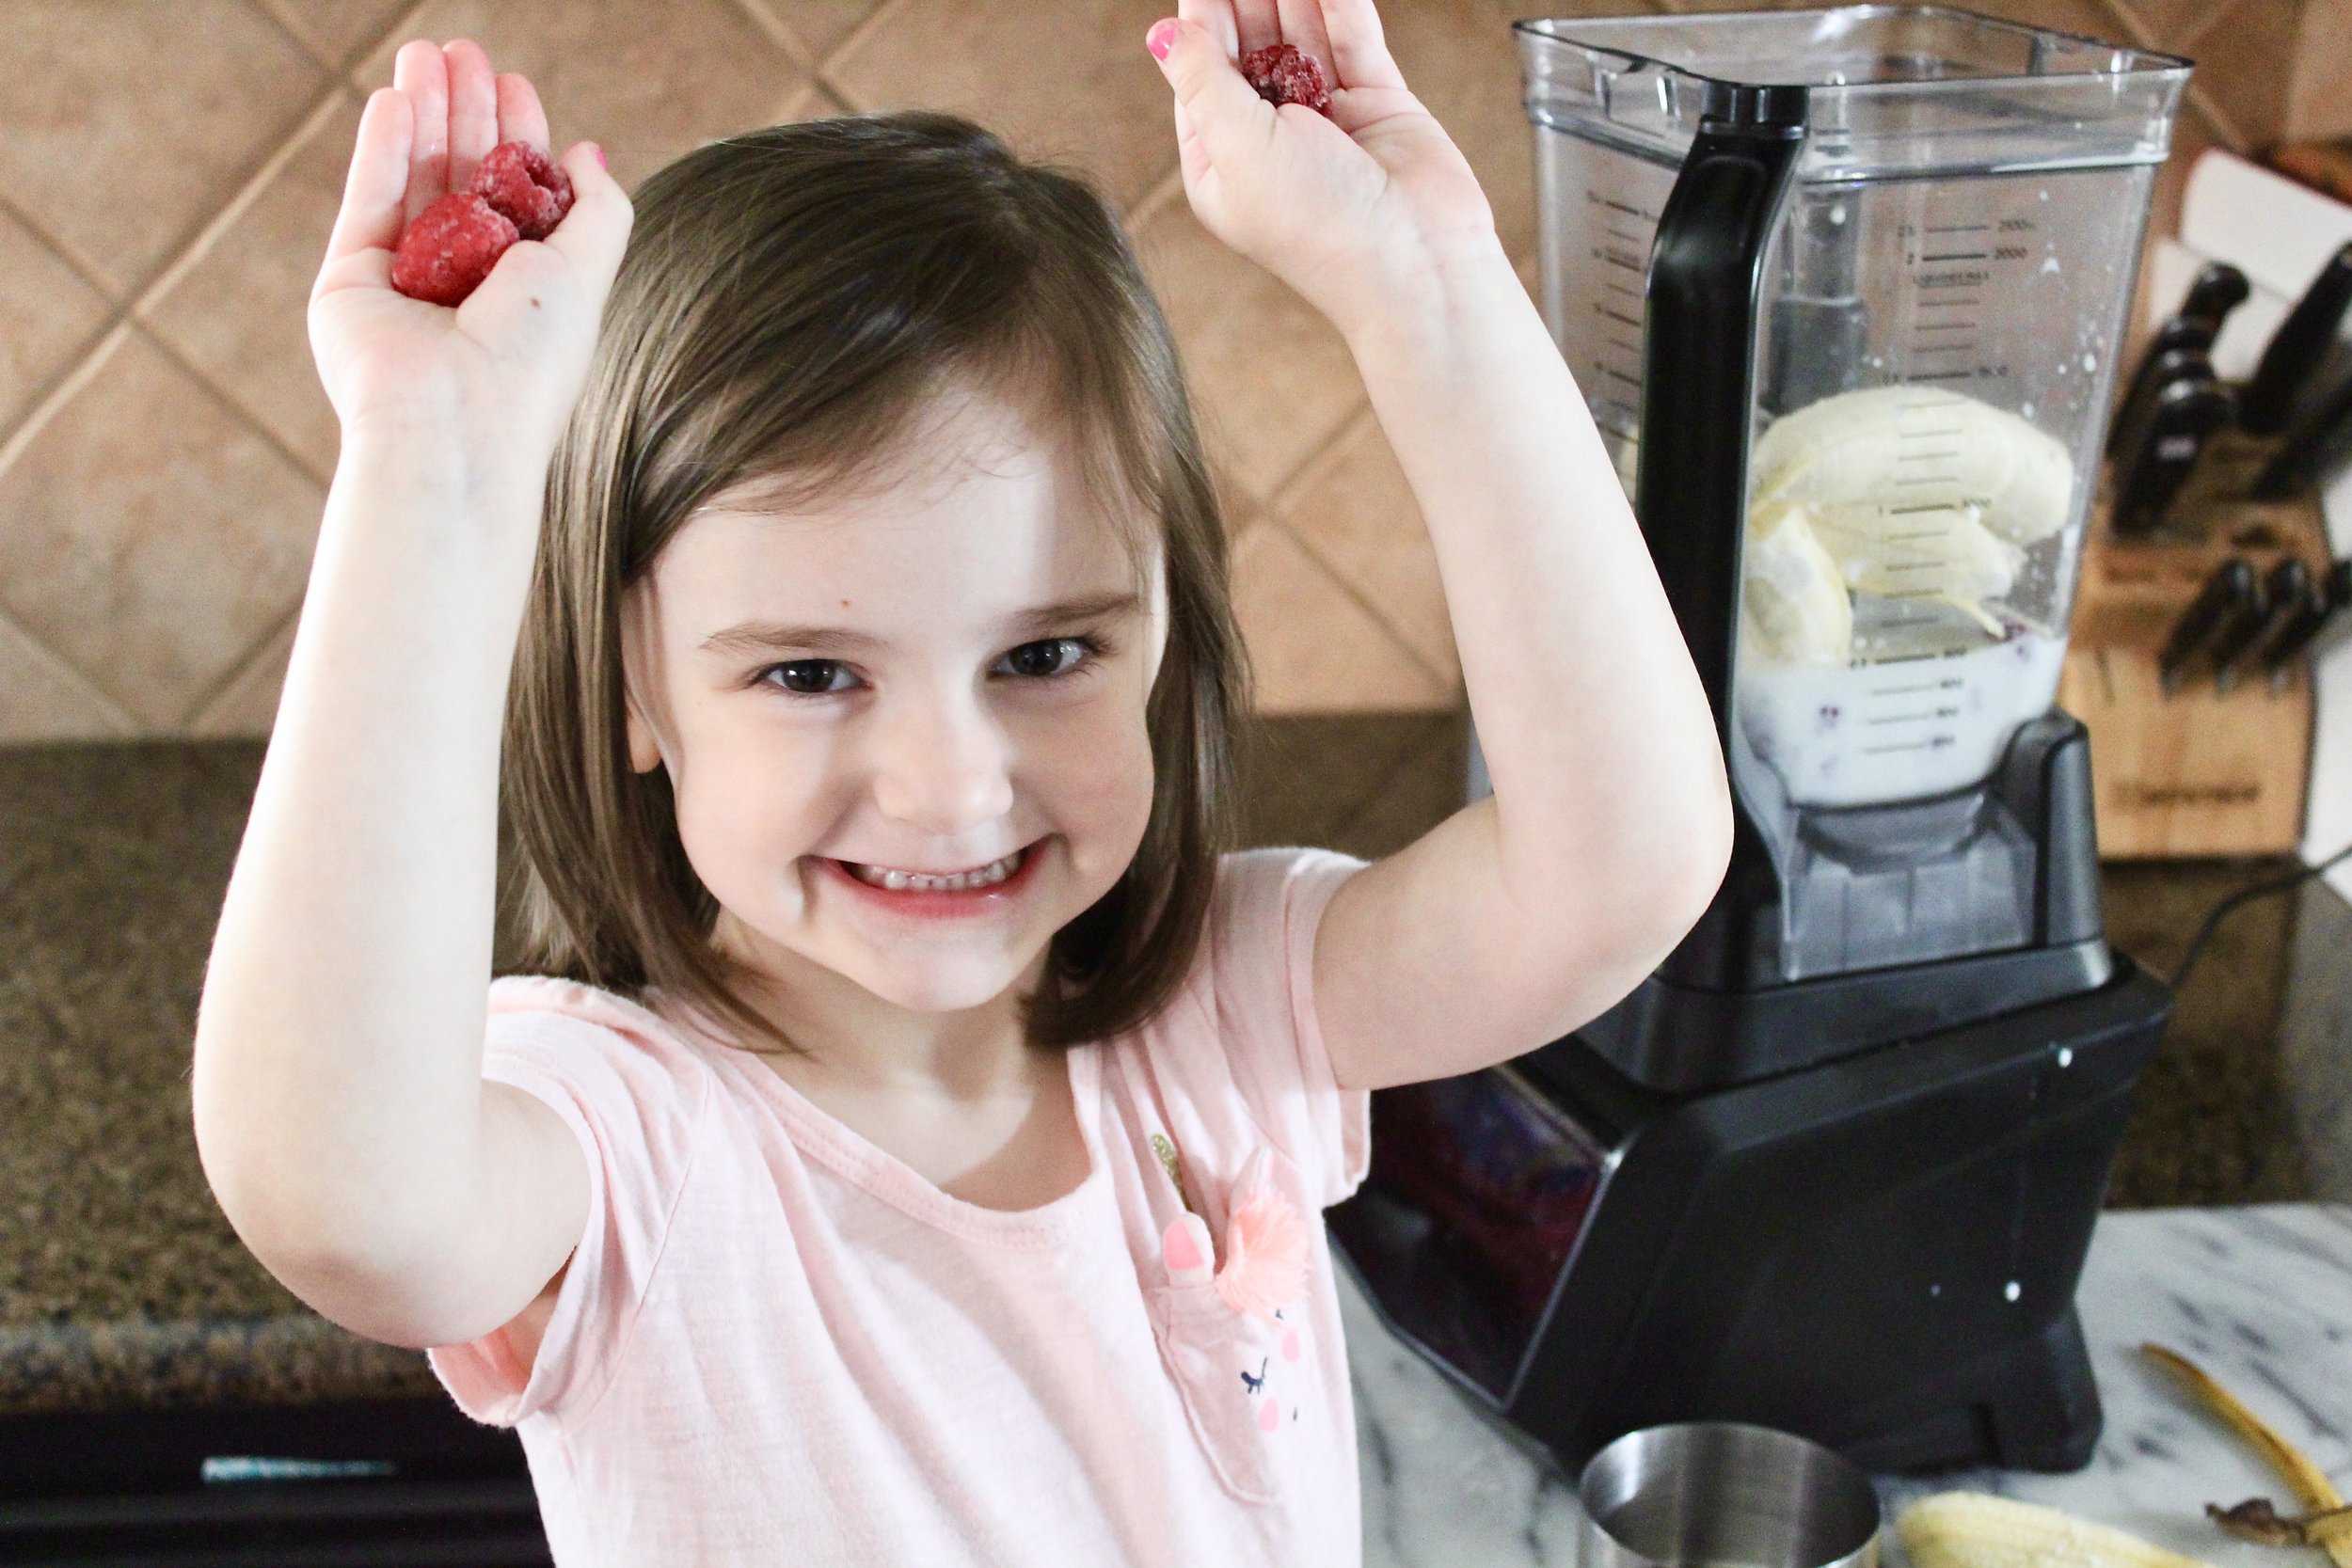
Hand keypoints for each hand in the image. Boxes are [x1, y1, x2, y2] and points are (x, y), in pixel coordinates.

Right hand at [309, 40, 630, 463]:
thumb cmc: (531, 360)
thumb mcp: (586, 274)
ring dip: (422, 114)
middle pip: (463, 178)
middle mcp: (465, 286)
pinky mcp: (353, 283)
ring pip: (414, 180)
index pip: (518, 197)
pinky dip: (381, 150)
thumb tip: (588, 152)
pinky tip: (395, 100)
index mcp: (525, 290)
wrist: (457, 425)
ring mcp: (406, 283)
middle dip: (466, 111)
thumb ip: (599, 212)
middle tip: (466, 50)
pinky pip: (369, 203)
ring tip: (426, 54)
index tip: (515, 83)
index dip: (519, 136)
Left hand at [1145, 0, 1500, 340]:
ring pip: (1301, 35)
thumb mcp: (1238, 148)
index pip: (1202, 73)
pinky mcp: (1377, 105)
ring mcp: (1326, 120)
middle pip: (1249, 46)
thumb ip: (1202, 80)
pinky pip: (1353, 40)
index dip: (1202, 16)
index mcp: (1222, 164)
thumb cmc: (1320, 228)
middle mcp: (1271, 140)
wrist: (1416, 265)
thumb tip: (1160, 32)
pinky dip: (1339, 3)